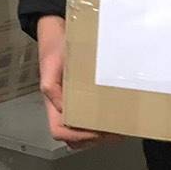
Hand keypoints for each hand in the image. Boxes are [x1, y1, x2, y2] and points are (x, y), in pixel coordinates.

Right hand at [37, 15, 115, 148]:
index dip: (77, 136)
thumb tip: (63, 109)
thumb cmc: (55, 48)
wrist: (59, 30)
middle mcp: (63, 107)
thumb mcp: (50, 65)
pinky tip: (119, 115)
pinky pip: (92, 118)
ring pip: (83, 132)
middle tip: (116, 132)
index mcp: (53, 102)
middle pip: (73, 138)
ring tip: (120, 128)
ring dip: (101, 135)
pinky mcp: (85, 97)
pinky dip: (104, 123)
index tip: (97, 130)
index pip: (59, 131)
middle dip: (94, 139)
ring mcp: (74, 104)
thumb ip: (51, 87)